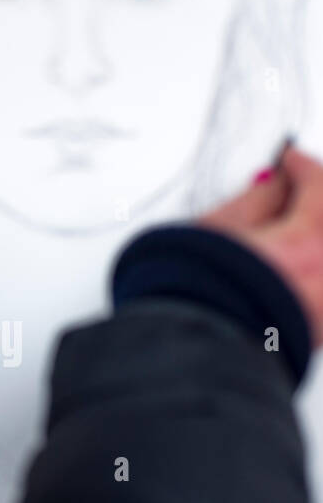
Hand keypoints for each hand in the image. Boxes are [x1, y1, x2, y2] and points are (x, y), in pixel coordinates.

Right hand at [199, 143, 322, 346]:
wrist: (193, 341)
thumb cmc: (199, 289)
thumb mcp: (219, 229)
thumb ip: (257, 198)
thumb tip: (276, 180)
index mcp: (308, 245)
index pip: (319, 185)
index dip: (302, 167)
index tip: (290, 161)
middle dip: (314, 205)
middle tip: (295, 191)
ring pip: (320, 254)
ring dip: (311, 238)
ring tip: (288, 233)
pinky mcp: (322, 328)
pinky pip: (318, 284)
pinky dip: (310, 267)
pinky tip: (292, 266)